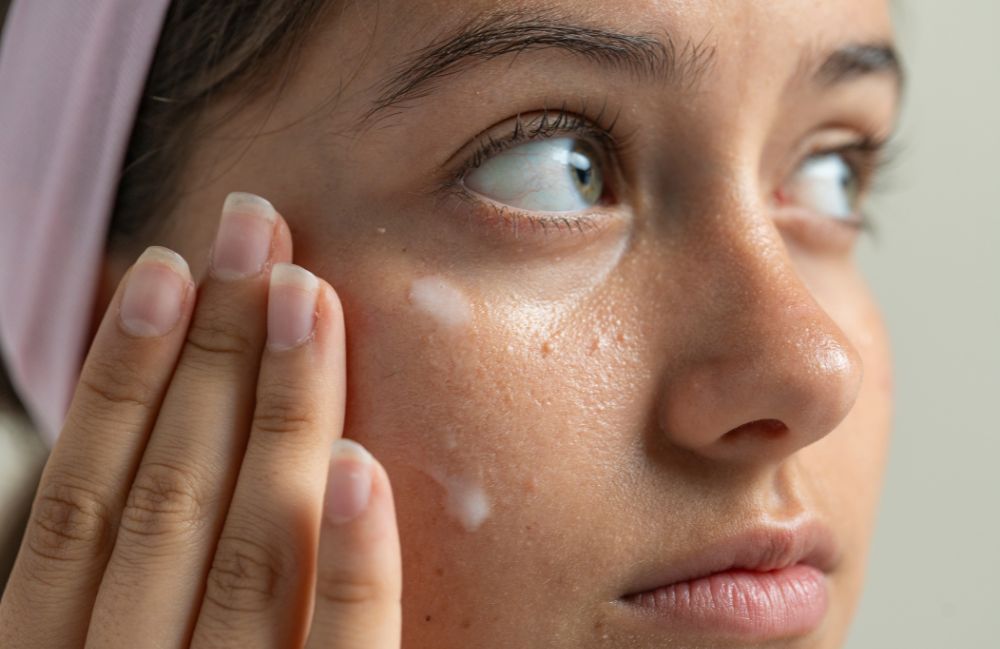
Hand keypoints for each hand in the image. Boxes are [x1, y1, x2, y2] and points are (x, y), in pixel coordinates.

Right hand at [0, 192, 401, 647]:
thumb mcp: (108, 644)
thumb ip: (129, 572)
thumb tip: (161, 411)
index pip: (85, 500)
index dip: (120, 374)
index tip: (166, 268)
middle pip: (170, 498)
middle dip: (214, 353)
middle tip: (255, 232)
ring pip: (252, 551)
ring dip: (281, 412)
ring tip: (305, 295)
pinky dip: (350, 561)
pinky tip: (363, 463)